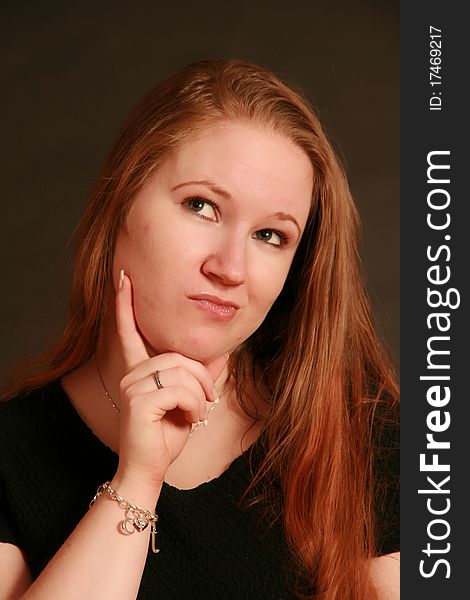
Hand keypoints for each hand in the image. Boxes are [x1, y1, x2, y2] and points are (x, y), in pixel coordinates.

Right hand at [114, 271, 227, 487]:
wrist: (149, 469)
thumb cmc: (167, 435)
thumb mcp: (190, 401)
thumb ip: (201, 375)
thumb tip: (223, 352)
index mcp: (139, 371)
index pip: (129, 331)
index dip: (125, 304)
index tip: (122, 276)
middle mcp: (131, 374)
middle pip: (179, 357)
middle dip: (202, 379)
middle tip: (207, 402)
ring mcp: (132, 386)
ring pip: (183, 372)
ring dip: (199, 396)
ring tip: (194, 414)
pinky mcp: (138, 400)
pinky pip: (180, 390)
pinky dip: (194, 405)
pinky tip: (188, 419)